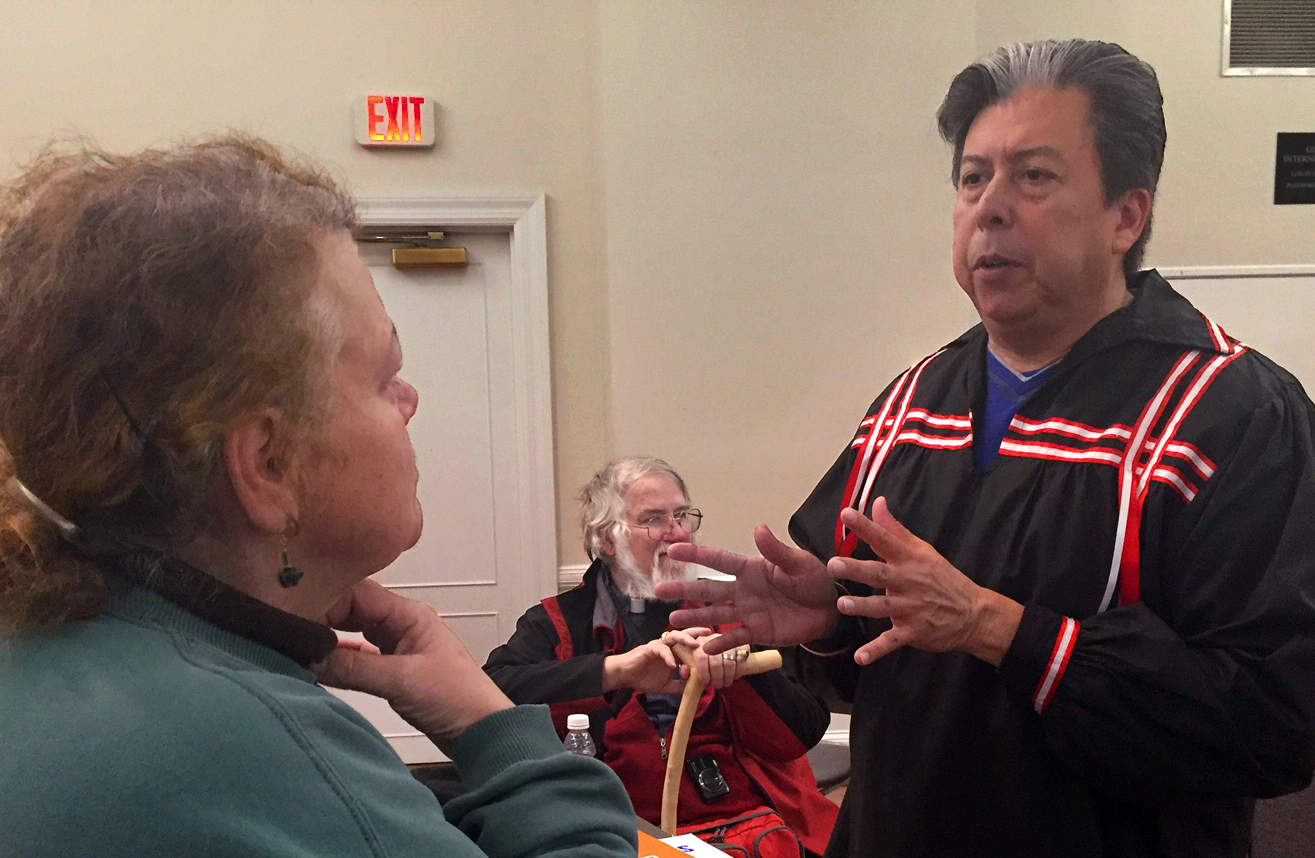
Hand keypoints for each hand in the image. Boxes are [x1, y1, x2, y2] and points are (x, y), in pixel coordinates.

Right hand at [313, 579, 512, 754]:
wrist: (482, 731)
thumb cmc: (459, 699)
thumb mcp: (402, 681)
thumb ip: (354, 669)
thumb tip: (311, 658)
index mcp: (410, 614)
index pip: (358, 592)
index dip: (326, 600)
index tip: (296, 615)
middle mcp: (402, 624)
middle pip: (352, 608)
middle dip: (323, 615)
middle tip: (290, 629)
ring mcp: (397, 645)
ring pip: (353, 630)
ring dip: (329, 636)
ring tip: (298, 644)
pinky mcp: (393, 667)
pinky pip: (358, 655)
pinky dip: (339, 658)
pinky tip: (319, 664)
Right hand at [602, 627, 710, 693]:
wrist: (624, 677)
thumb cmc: (644, 678)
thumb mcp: (666, 686)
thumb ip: (680, 686)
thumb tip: (697, 689)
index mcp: (674, 653)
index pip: (690, 645)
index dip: (701, 646)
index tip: (714, 649)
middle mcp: (668, 646)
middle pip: (684, 635)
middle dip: (697, 633)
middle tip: (710, 632)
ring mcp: (659, 645)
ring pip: (674, 636)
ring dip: (685, 640)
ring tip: (695, 646)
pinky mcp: (649, 648)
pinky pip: (660, 649)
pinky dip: (668, 656)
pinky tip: (673, 666)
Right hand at [654, 524, 840, 654]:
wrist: (830, 611)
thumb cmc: (814, 580)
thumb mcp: (799, 563)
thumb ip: (776, 551)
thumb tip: (757, 529)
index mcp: (750, 569)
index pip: (718, 560)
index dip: (696, 554)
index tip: (672, 549)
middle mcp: (743, 590)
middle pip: (708, 589)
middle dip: (684, 589)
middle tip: (658, 590)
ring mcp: (748, 612)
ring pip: (715, 613)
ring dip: (695, 616)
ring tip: (673, 619)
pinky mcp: (757, 632)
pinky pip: (735, 637)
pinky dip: (721, 643)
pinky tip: (705, 648)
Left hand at [676, 631, 750, 688]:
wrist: (718, 647)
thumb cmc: (699, 659)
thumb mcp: (688, 661)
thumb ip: (685, 668)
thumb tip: (685, 672)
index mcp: (698, 641)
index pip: (701, 657)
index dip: (703, 672)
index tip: (705, 681)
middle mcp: (713, 638)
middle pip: (716, 662)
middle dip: (716, 678)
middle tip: (717, 685)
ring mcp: (728, 640)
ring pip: (729, 662)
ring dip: (727, 677)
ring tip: (725, 683)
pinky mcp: (741, 643)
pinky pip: (741, 660)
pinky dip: (738, 671)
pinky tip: (734, 677)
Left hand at [831, 499, 1022, 665]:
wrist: (973, 613)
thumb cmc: (942, 578)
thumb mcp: (922, 550)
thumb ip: (895, 529)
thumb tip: (877, 502)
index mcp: (909, 560)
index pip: (884, 539)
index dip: (866, 526)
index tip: (846, 514)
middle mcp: (908, 582)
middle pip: (879, 574)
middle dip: (857, 569)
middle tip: (834, 564)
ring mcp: (910, 608)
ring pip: (883, 607)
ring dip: (863, 607)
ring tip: (842, 605)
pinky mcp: (913, 632)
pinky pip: (892, 642)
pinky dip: (876, 651)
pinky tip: (860, 657)